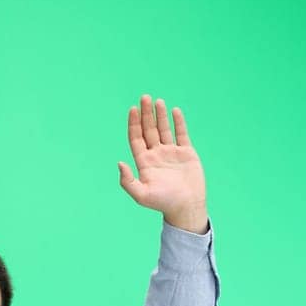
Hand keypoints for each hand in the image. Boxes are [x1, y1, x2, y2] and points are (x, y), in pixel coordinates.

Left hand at [118, 96, 207, 230]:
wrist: (186, 207)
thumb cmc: (163, 203)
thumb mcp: (141, 195)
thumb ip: (127, 181)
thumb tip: (119, 163)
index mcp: (144, 163)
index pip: (136, 138)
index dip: (133, 124)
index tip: (133, 109)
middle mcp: (156, 155)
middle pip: (149, 130)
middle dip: (146, 114)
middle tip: (144, 97)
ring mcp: (171, 153)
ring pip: (164, 129)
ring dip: (160, 115)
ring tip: (158, 101)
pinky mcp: (186, 153)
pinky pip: (181, 134)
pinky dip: (178, 122)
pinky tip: (174, 111)